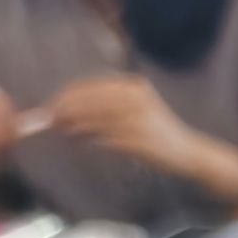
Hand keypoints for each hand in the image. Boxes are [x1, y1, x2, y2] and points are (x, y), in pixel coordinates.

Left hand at [40, 74, 234, 191]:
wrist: (188, 152)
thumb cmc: (155, 131)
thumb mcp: (134, 108)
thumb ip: (104, 106)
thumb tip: (64, 109)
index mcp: (133, 86)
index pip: (91, 86)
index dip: (66, 95)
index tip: (50, 105)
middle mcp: (136, 99)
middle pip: (90, 100)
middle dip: (66, 109)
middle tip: (49, 119)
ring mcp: (139, 120)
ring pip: (96, 119)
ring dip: (74, 125)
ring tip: (62, 131)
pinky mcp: (140, 140)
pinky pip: (107, 138)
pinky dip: (89, 140)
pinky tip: (79, 142)